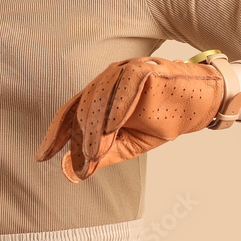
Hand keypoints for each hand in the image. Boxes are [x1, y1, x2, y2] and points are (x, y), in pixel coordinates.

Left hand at [35, 57, 223, 182]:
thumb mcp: (128, 145)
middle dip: (81, 138)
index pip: (69, 114)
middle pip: (82, 108)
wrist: (199, 105)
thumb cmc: (163, 121)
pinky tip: (112, 128)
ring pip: (99, 97)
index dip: (54, 135)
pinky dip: (117, 107)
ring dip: (95, 127)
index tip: (41, 157)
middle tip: (86, 161)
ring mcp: (123, 71)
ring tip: (95, 152)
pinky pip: (125, 86)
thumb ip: (100, 156)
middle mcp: (106, 80)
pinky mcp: (143, 68)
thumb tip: (68, 172)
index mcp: (99, 96)